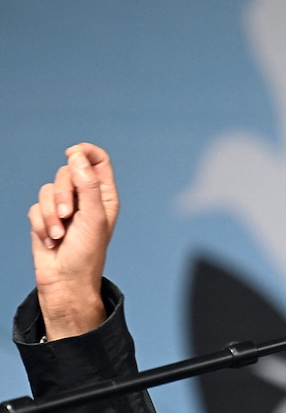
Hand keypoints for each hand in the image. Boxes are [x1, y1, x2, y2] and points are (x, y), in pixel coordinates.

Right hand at [27, 143, 119, 340]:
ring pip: (48, 190)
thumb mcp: (93, 217)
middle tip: (68, 216)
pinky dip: (40, 224)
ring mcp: (64, 207)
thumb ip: (87, 185)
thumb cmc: (87, 253)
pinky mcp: (45, 218)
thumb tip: (77, 156)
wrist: (65, 281)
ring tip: (60, 234)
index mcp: (104, 195)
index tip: (72, 153)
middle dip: (63, 194)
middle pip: (68, 172)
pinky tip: (50, 240)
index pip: (97, 161)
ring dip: (50, 214)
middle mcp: (85, 198)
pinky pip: (34, 207)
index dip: (85, 152)